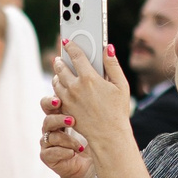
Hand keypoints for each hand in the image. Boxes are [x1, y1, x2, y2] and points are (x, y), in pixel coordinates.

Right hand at [40, 93, 96, 177]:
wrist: (89, 167)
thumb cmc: (92, 143)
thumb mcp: (94, 125)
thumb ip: (92, 110)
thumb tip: (100, 89)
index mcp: (59, 116)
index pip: (49, 104)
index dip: (51, 101)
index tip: (60, 101)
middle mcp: (51, 128)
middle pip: (47, 119)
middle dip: (57, 119)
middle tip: (71, 120)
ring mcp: (47, 143)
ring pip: (51, 136)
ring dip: (67, 139)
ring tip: (79, 145)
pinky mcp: (46, 156)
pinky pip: (51, 152)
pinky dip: (63, 151)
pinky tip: (73, 152)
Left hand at [47, 37, 134, 161]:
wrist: (108, 135)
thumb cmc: (117, 111)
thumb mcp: (121, 85)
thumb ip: (113, 65)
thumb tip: (108, 48)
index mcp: (89, 78)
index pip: (76, 56)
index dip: (70, 46)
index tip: (67, 41)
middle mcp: (75, 87)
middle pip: (61, 67)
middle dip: (60, 60)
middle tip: (60, 57)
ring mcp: (68, 99)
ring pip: (56, 81)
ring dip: (57, 74)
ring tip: (60, 71)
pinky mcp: (65, 109)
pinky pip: (56, 95)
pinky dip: (58, 88)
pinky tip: (62, 87)